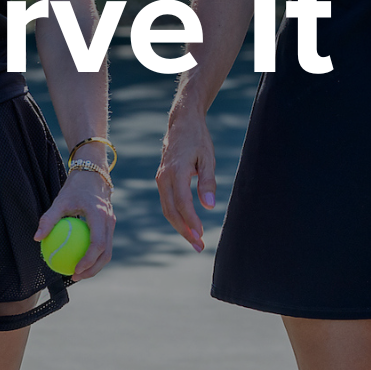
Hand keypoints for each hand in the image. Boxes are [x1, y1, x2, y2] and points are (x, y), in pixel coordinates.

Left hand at [36, 168, 116, 280]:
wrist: (93, 173)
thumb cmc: (74, 188)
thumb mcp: (60, 201)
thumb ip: (49, 219)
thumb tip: (37, 238)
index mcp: (100, 216)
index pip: (97, 244)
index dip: (88, 260)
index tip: (75, 270)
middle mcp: (110, 221)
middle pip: (106, 253)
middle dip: (93, 270)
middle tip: (76, 277)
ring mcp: (112, 224)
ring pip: (108, 251)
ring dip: (95, 265)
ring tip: (77, 273)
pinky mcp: (110, 225)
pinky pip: (104, 244)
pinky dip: (94, 255)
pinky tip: (79, 260)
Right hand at [155, 98, 214, 251]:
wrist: (182, 123)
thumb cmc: (198, 139)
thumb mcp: (208, 158)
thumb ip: (208, 182)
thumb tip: (210, 206)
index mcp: (176, 171)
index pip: (182, 203)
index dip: (191, 221)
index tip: (202, 234)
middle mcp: (164, 177)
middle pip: (171, 211)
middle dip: (184, 231)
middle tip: (199, 246)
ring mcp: (160, 179)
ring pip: (167, 209)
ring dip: (180, 226)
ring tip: (195, 240)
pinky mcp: (162, 180)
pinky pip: (167, 202)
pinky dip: (176, 216)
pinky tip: (187, 225)